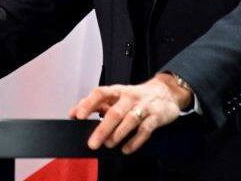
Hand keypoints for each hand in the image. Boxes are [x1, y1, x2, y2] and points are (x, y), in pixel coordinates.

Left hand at [68, 74, 191, 153]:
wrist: (167, 92)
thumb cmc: (136, 97)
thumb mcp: (117, 96)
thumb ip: (97, 104)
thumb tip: (73, 113)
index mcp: (118, 91)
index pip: (101, 93)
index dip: (89, 103)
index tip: (78, 116)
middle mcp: (130, 97)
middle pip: (115, 112)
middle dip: (103, 128)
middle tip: (92, 143)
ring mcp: (144, 107)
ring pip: (130, 120)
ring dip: (118, 134)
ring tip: (108, 144)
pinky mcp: (156, 117)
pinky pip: (145, 130)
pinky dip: (135, 141)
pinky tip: (126, 149)